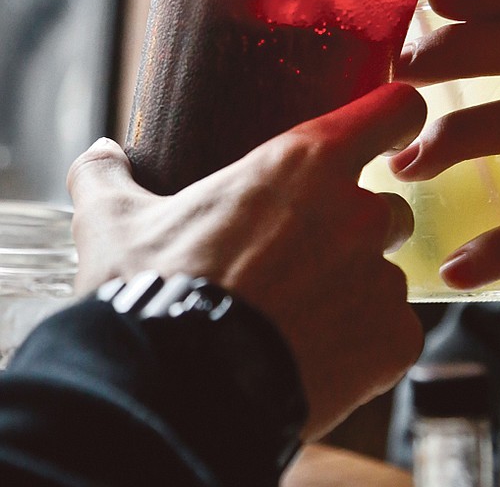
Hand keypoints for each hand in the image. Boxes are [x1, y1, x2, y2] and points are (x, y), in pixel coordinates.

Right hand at [67, 82, 426, 438]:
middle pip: (388, 206)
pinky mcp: (393, 341)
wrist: (177, 394)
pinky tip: (317, 355)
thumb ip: (109, 177)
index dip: (397, 115)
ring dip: (355, 288)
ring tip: (300, 316)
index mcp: (306, 162)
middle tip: (303, 256)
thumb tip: (98, 155)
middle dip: (355, 227)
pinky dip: (366, 342)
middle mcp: (357, 211)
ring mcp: (381, 278)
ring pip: (386, 272)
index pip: (395, 109)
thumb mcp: (115, 223)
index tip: (391, 129)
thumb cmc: (154, 294)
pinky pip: (394, 330)